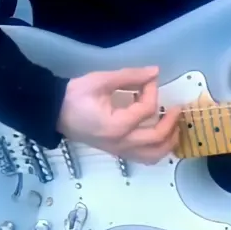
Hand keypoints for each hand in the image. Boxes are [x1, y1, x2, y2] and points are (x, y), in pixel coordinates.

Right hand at [57, 66, 180, 164]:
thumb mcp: (100, 81)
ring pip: (153, 155)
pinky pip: (144, 157)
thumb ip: (130, 77)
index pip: (146, 110)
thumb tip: (154, 72)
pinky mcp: (117, 152)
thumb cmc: (74, 96)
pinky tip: (161, 137)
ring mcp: (119, 151)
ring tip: (174, 127)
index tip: (150, 78)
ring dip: (169, 142)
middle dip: (171, 122)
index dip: (152, 91)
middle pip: (157, 138)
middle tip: (176, 108)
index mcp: (116, 126)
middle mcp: (120, 143)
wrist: (54, 113)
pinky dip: (157, 149)